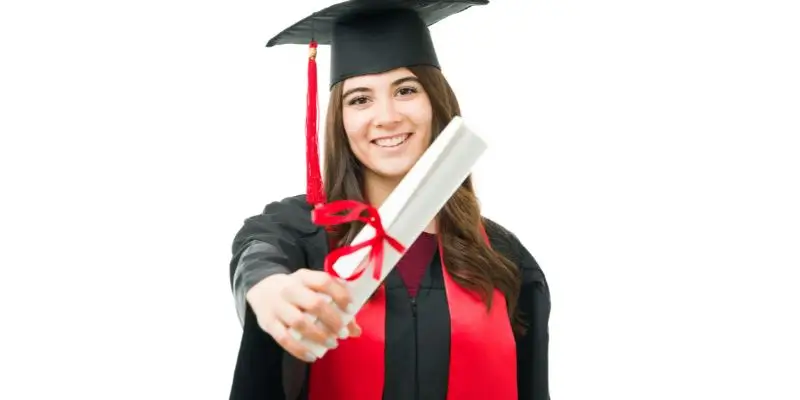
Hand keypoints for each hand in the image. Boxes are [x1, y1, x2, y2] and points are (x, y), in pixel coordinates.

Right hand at [246, 269, 361, 361]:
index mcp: (303, 277)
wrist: (261, 289)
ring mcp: (277, 306)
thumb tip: (356, 330)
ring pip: (299, 322)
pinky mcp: (268, 323)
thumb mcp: (313, 289)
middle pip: (314, 303)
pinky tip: (312, 356)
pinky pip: (284, 339)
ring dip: (319, 335)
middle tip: (343, 332)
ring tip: (332, 343)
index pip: (324, 281)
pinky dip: (299, 350)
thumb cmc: (297, 291)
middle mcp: (289, 289)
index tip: (351, 309)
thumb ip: (336, 304)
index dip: (340, 294)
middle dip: (332, 319)